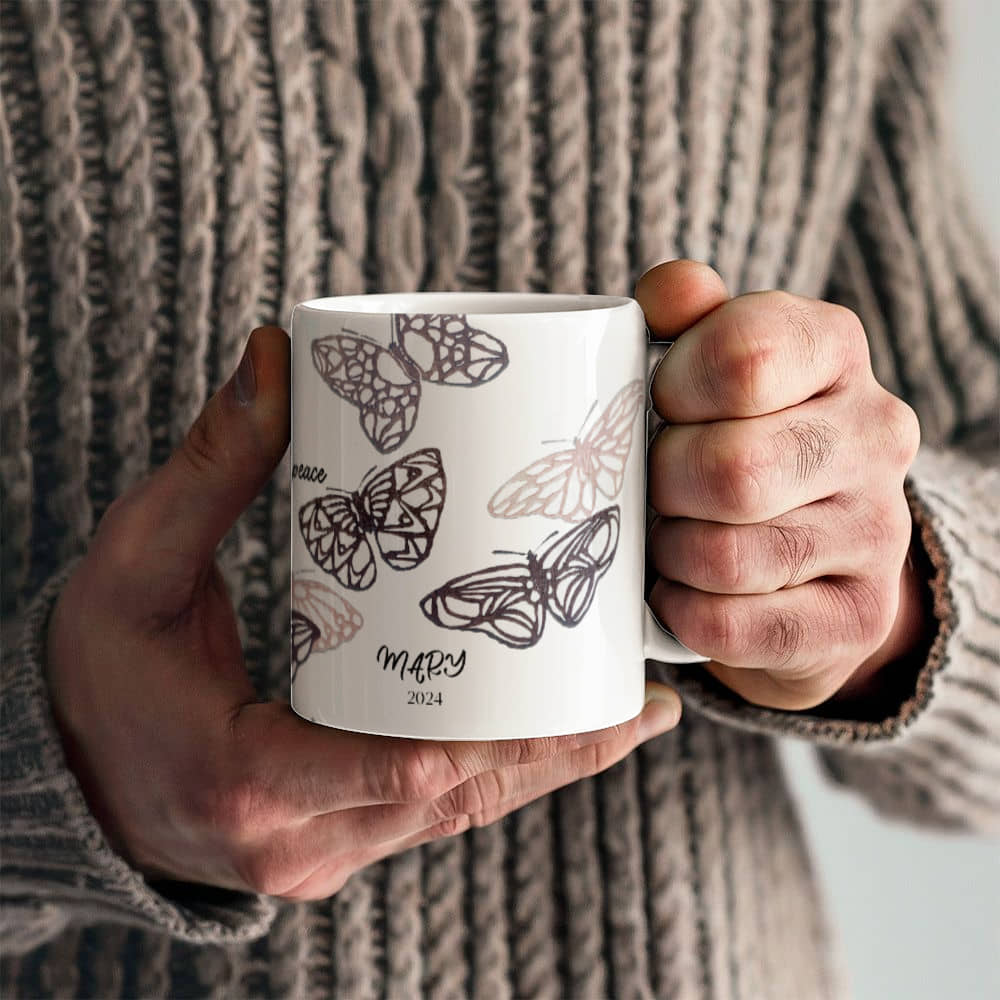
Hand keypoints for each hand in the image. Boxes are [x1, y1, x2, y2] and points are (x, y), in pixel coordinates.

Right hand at [45, 327, 681, 900]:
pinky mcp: (333, 844)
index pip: (396, 771)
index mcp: (247, 783)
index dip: (499, 735)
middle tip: (638, 692)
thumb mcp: (136, 565)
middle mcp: (299, 842)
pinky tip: (559, 742)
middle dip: (554, 750)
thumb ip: (210, 466)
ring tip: (630, 713)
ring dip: (547, 768)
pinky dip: (503, 780)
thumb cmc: (93, 673)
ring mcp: (321, 855)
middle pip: (456, 800)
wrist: (62, 770)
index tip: (576, 685)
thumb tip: (277, 358)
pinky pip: (435, 818)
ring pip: (458, 817)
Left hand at [640, 261, 924, 710]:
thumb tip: (672, 291)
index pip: (743, 355)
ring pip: (728, 556)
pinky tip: (681, 594)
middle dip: (661, 485)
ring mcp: (878, 531)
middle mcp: (875, 434)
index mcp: (833, 348)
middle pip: (731, 468)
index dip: (673, 389)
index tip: (660, 407)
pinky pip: (738, 627)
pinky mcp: (858, 617)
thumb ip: (683, 312)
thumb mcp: (709, 360)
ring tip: (667, 540)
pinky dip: (686, 614)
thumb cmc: (732, 436)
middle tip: (652, 488)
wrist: (806, 546)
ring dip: (669, 555)